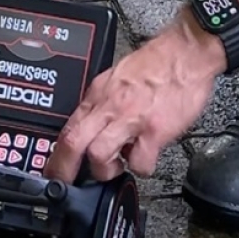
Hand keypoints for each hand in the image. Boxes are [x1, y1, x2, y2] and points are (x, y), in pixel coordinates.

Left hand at [44, 12, 225, 181]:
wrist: (185, 52)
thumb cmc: (157, 64)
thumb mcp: (116, 77)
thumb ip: (103, 103)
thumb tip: (94, 125)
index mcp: (98, 94)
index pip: (67, 127)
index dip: (56, 154)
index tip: (53, 170)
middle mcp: (109, 106)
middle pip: (73, 142)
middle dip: (64, 169)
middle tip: (67, 185)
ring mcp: (131, 119)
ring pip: (98, 155)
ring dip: (105, 171)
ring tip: (117, 167)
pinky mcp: (154, 130)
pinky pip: (140, 162)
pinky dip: (141, 167)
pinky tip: (146, 157)